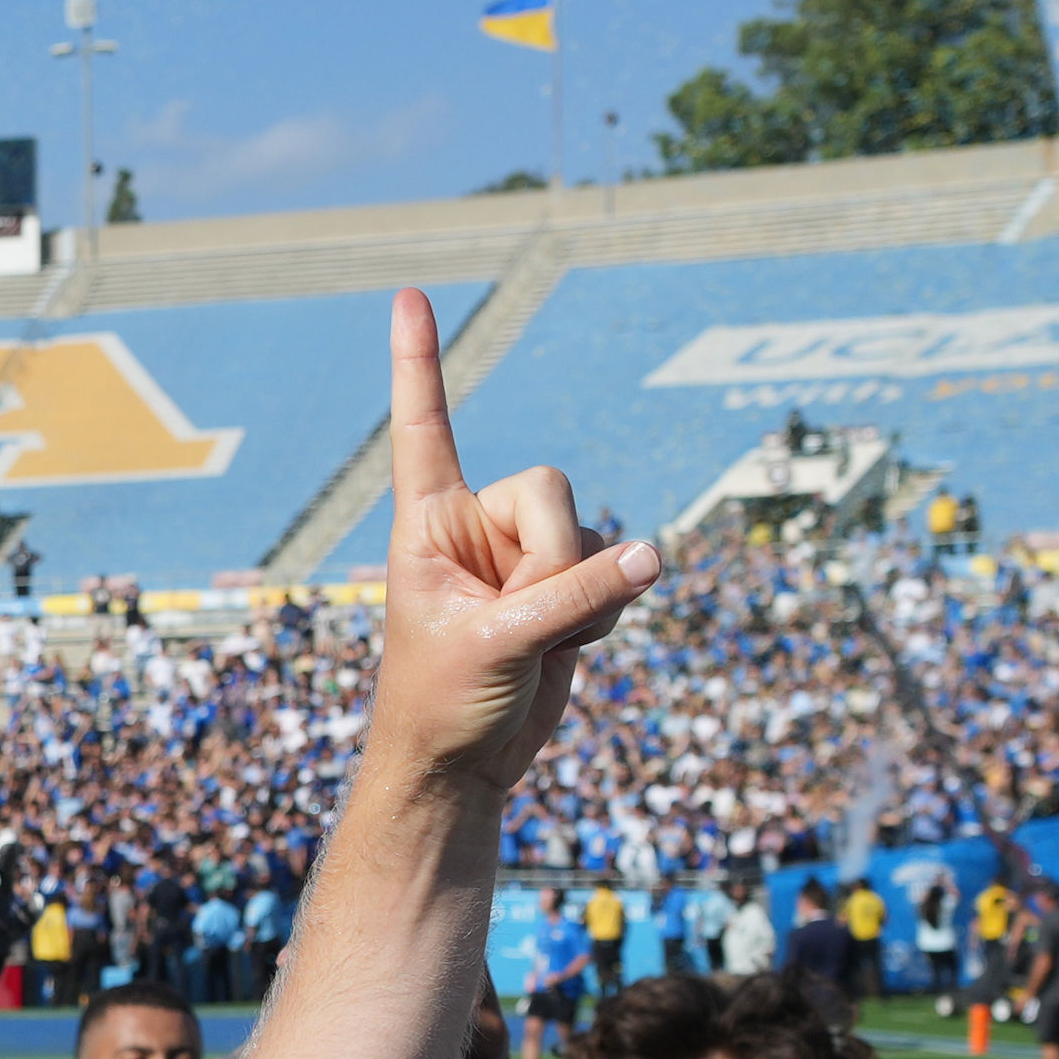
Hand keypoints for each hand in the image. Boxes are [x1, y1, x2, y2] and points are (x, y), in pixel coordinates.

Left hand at [366, 287, 657, 806]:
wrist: (462, 764)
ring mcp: (523, 553)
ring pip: (591, 534)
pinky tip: (564, 647)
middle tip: (513, 623)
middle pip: (549, 488)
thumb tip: (651, 556)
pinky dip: (604, 612)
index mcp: (427, 522)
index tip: (407, 294)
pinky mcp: (565, 585)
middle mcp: (475, 523)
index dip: (418, 363)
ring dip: (578, 596)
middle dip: (549, 560)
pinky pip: (616, 571)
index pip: (425, 427)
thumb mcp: (499, 645)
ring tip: (530, 644)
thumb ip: (575, 594)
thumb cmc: (443, 703)